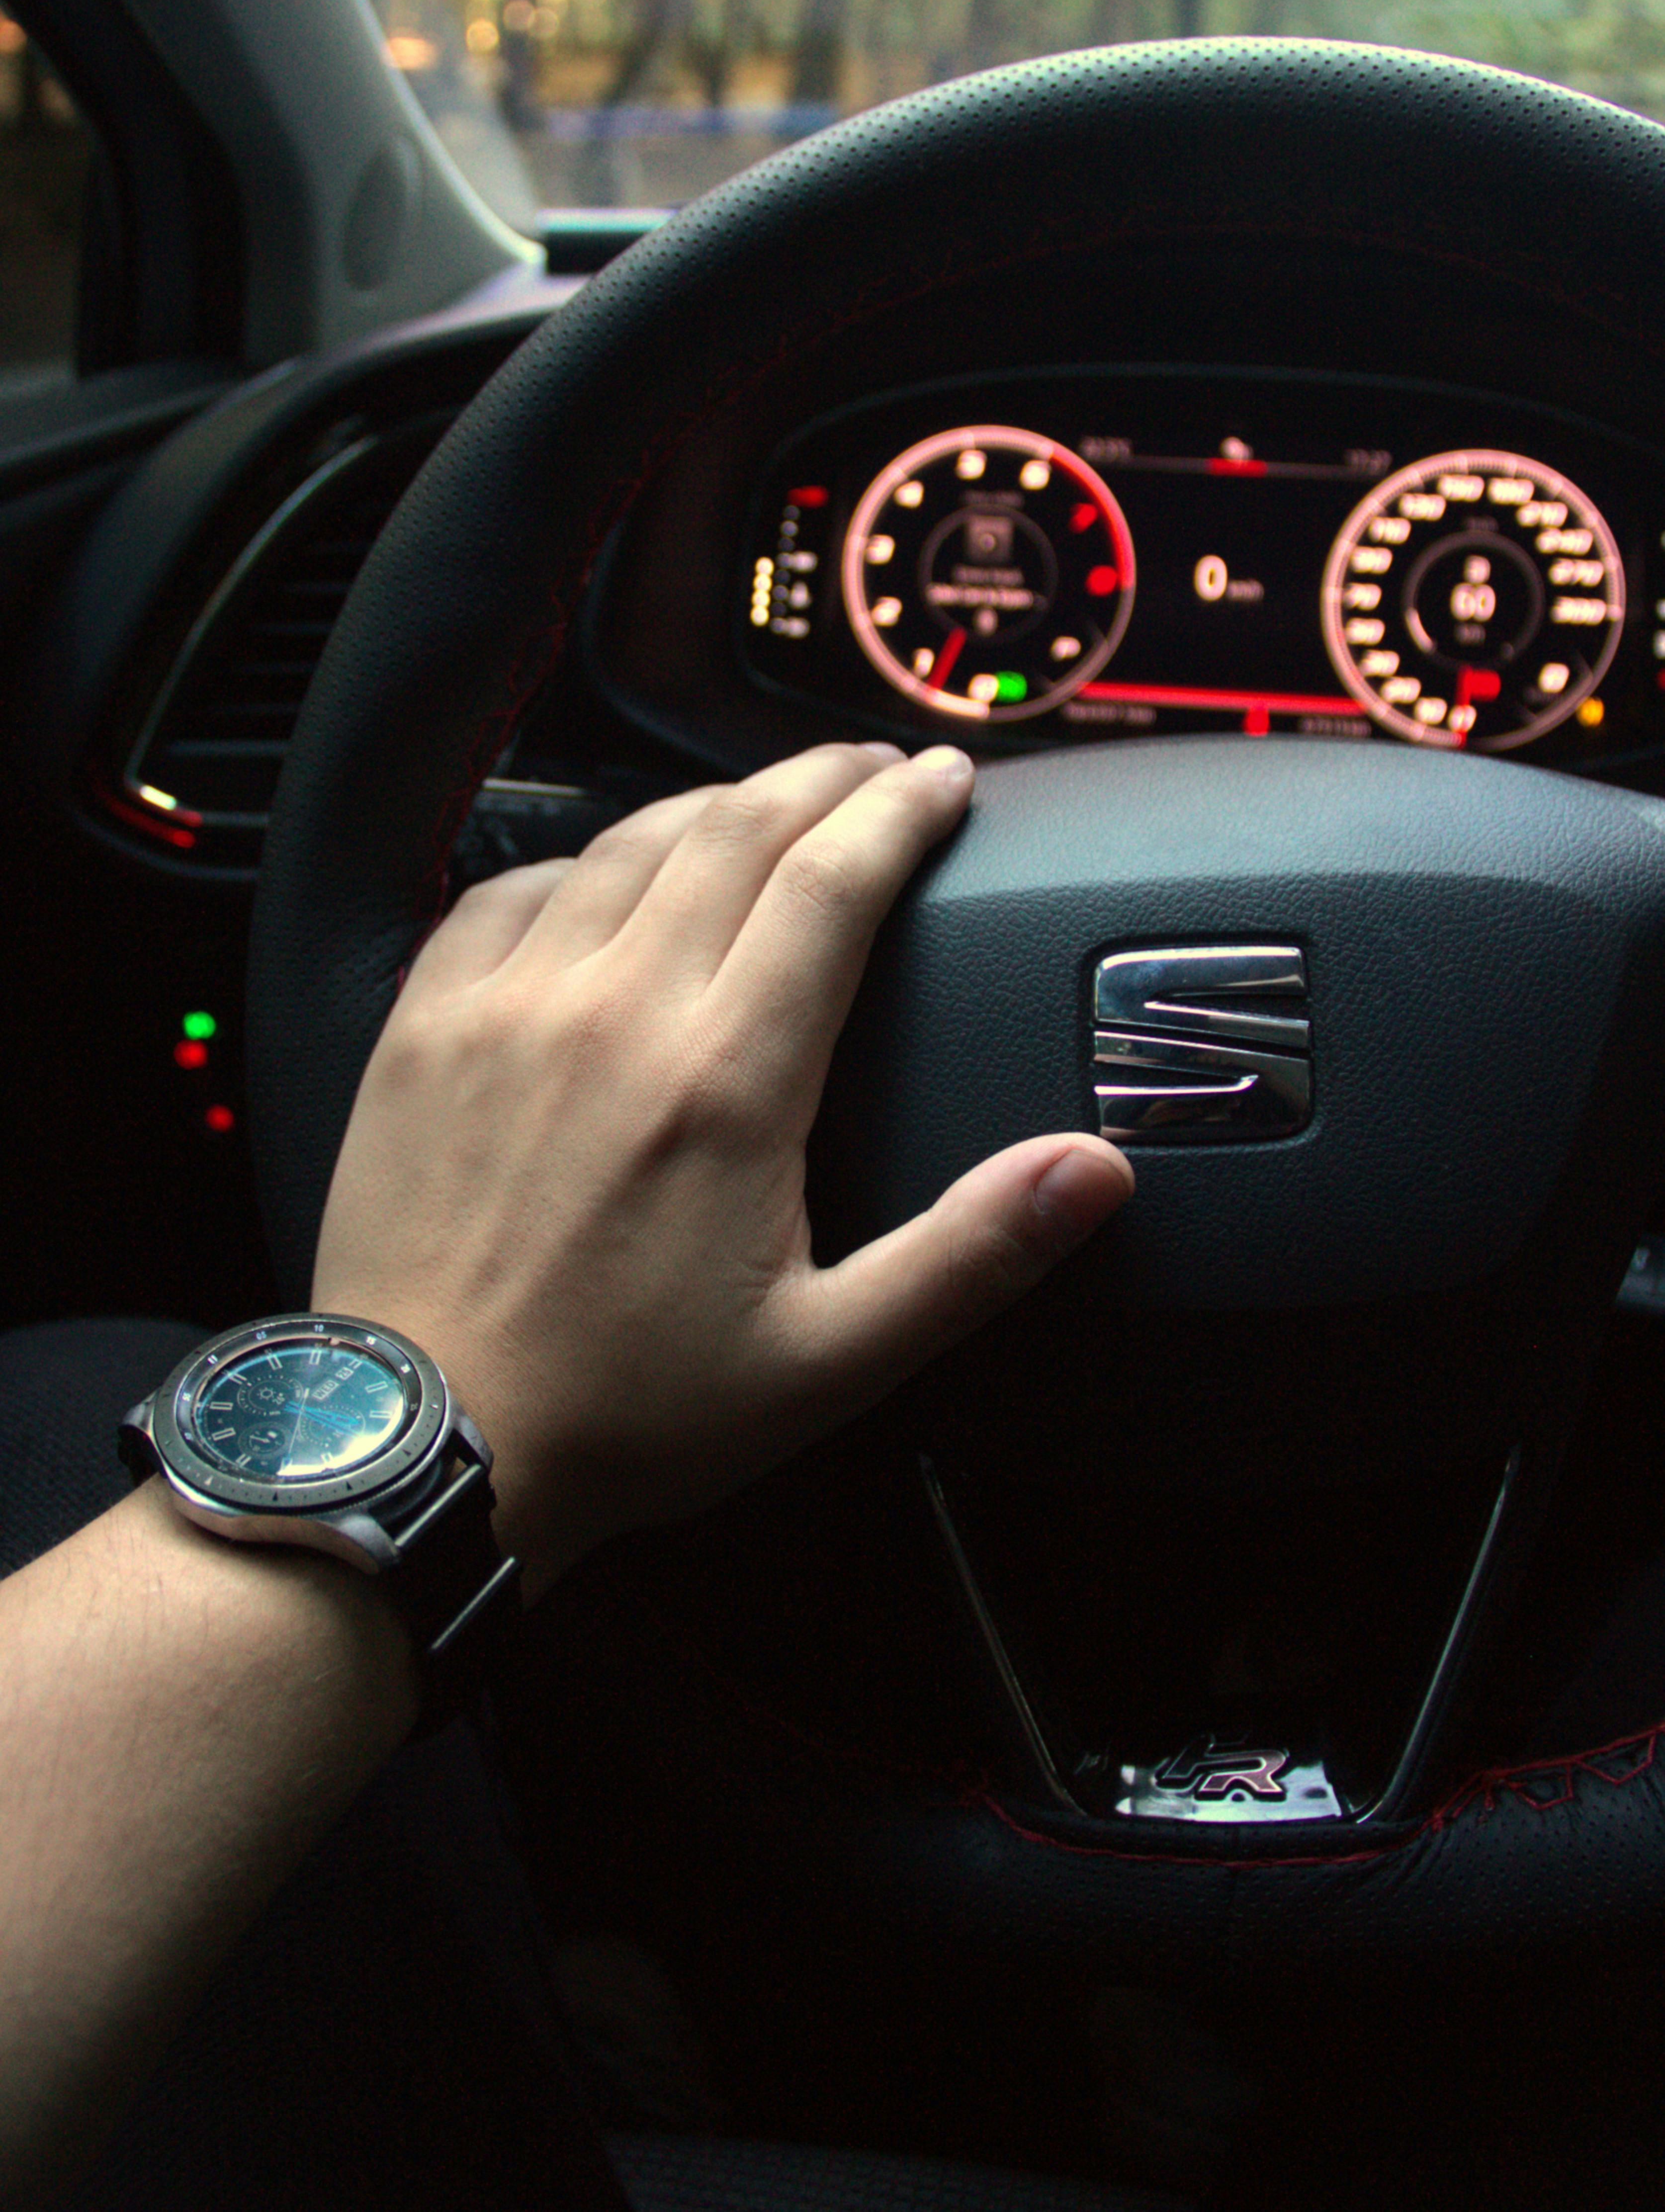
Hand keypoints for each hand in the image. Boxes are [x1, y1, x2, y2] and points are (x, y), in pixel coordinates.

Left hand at [312, 743, 1131, 1596]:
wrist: (425, 1447)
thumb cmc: (624, 1413)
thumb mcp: (829, 1359)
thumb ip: (971, 1254)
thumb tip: (1093, 1171)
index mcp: (725, 1080)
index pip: (834, 879)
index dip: (901, 810)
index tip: (943, 780)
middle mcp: (614, 1011)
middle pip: (738, 828)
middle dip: (823, 777)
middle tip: (874, 766)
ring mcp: (508, 1005)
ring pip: (628, 841)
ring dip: (714, 803)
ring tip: (768, 800)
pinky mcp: (426, 1024)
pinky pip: (512, 886)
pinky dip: (582, 857)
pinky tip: (611, 869)